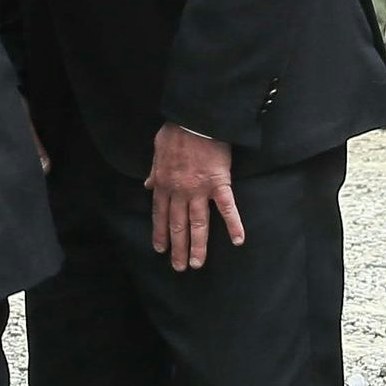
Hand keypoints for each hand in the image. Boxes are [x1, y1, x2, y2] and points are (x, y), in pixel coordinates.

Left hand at [145, 123, 243, 273]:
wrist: (196, 119)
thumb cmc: (176, 131)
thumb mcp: (157, 150)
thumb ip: (153, 171)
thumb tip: (147, 185)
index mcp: (163, 183)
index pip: (160, 214)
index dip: (160, 234)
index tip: (161, 249)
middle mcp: (179, 192)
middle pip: (178, 225)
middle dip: (178, 248)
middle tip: (179, 267)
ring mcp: (199, 190)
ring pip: (198, 223)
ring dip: (198, 246)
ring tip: (197, 264)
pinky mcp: (219, 184)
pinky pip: (227, 208)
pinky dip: (233, 225)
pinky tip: (238, 241)